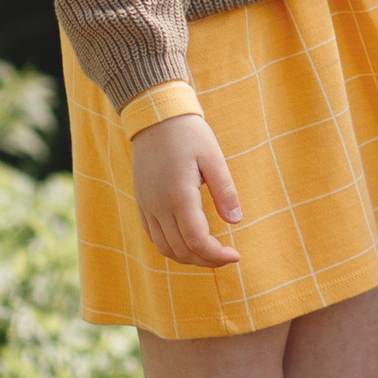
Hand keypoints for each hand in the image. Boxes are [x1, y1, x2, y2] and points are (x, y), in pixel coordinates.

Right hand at [131, 114, 241, 269]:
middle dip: (206, 260)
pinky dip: (171, 247)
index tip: (235, 256)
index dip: (216, 255)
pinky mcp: (142, 203)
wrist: (156, 117)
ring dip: (188, 257)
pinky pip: (154, 236)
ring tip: (210, 254)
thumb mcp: (214, 158)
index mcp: (179, 195)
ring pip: (165, 247)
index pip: (197, 240)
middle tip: (227, 257)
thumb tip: (236, 221)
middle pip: (181, 249)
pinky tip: (188, 243)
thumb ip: (225, 191)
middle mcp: (159, 206)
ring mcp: (147, 206)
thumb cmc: (189, 134)